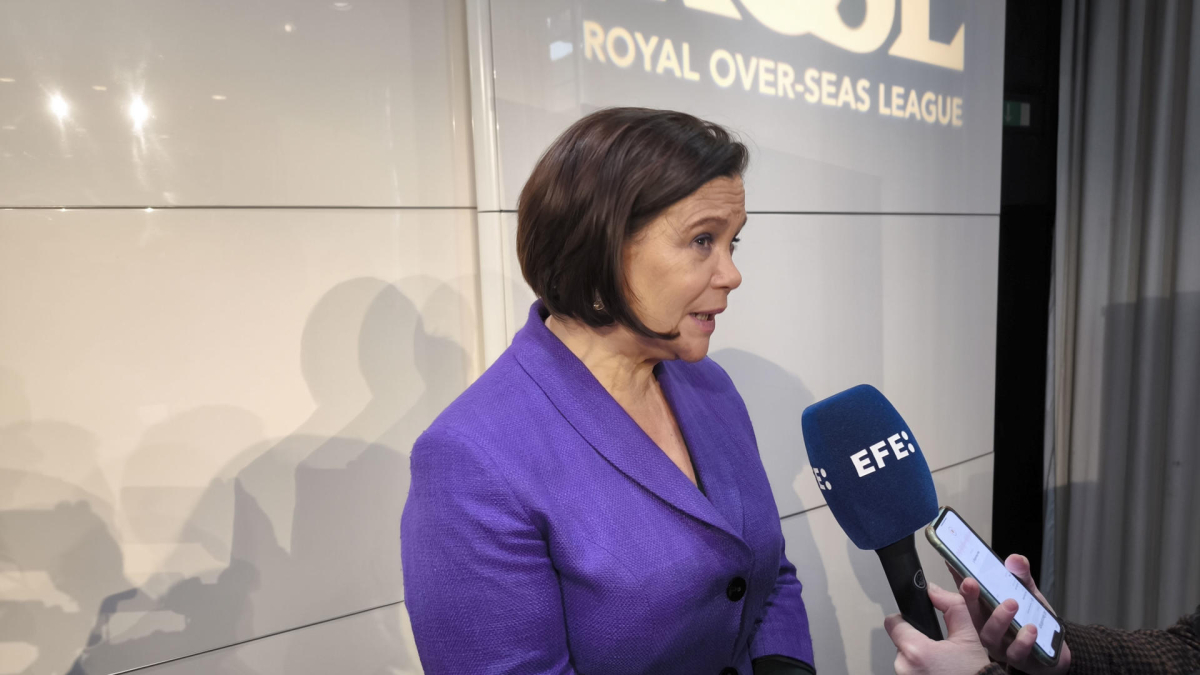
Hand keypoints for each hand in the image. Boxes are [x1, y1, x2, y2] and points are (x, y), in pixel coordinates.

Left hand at [884, 582, 989, 674]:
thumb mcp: (968, 638)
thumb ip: (953, 608)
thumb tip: (934, 589)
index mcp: (915, 650)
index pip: (892, 623)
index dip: (905, 621)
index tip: (919, 626)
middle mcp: (902, 667)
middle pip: (901, 643)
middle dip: (917, 643)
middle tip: (939, 651)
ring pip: (905, 661)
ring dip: (918, 661)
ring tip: (941, 667)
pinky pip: (909, 673)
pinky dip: (920, 673)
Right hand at [948, 554, 1070, 674]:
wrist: (1052, 647)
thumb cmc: (1031, 618)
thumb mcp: (1027, 592)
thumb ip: (1021, 575)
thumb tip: (1015, 559)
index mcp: (983, 607)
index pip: (966, 591)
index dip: (957, 577)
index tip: (952, 563)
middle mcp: (984, 626)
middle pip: (969, 613)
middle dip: (968, 598)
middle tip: (971, 583)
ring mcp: (998, 644)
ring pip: (989, 635)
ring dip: (998, 618)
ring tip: (1012, 604)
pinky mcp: (1017, 658)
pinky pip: (1015, 652)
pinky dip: (1022, 641)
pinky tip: (1031, 629)